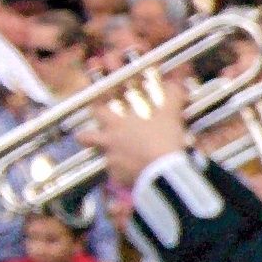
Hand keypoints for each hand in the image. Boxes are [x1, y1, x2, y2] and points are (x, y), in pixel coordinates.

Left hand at [80, 73, 188, 189]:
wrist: (164, 170)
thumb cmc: (163, 138)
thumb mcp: (170, 113)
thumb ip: (171, 95)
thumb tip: (175, 83)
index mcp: (117, 123)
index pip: (97, 110)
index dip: (95, 106)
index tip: (96, 105)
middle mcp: (109, 141)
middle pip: (86, 137)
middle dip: (86, 136)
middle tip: (91, 135)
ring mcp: (111, 161)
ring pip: (102, 158)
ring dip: (108, 157)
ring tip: (119, 159)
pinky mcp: (118, 178)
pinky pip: (117, 176)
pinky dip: (124, 175)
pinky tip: (135, 174)